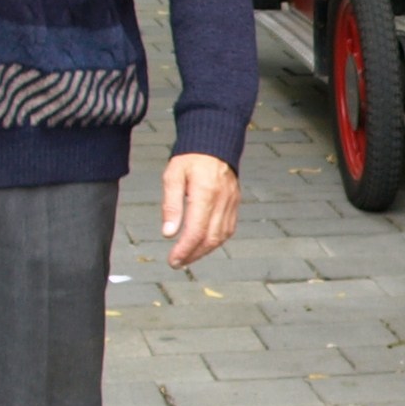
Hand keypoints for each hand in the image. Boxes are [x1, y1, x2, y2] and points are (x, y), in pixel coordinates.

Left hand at [161, 153, 239, 268]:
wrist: (215, 143)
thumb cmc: (191, 158)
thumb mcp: (173, 176)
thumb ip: (171, 205)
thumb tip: (168, 233)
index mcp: (205, 194)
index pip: (196, 231)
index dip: (184, 250)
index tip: (173, 260)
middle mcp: (222, 201)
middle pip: (210, 238)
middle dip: (193, 254)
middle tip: (177, 262)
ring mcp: (231, 203)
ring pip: (221, 237)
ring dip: (205, 251)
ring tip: (188, 256)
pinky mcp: (235, 203)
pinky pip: (228, 229)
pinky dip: (216, 241)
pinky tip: (203, 244)